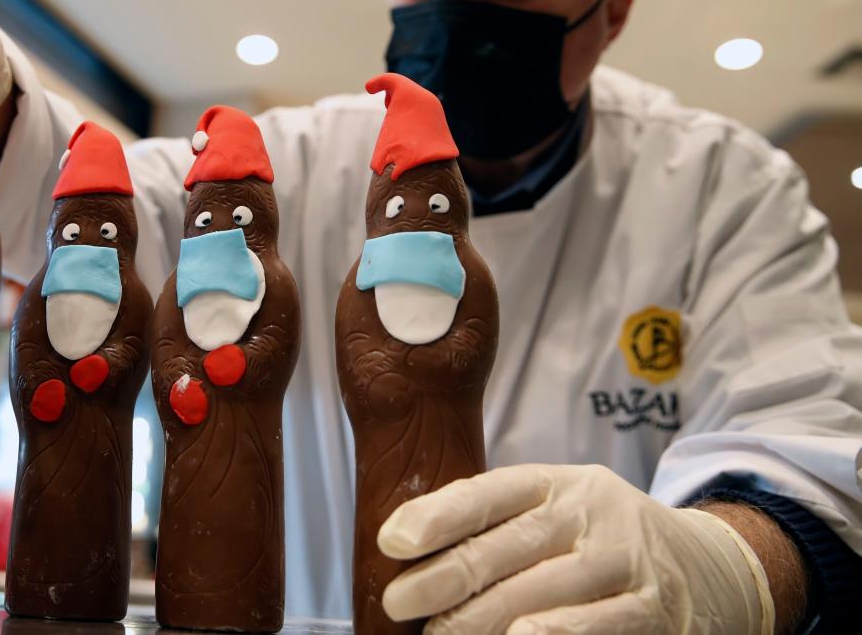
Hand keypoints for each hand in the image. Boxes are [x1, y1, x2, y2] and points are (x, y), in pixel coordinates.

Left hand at [379, 464, 774, 634]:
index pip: (488, 492)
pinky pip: (588, 630)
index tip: (392, 540)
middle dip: (441, 580)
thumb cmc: (600, 539)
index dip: (437, 515)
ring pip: (535, 597)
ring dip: (478, 623)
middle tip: (397, 602)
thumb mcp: (559, 510)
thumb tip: (412, 551)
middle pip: (503, 549)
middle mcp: (589, 514)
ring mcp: (622, 562)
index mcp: (556, 483)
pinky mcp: (650, 610)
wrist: (711, 566)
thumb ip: (500, 523)